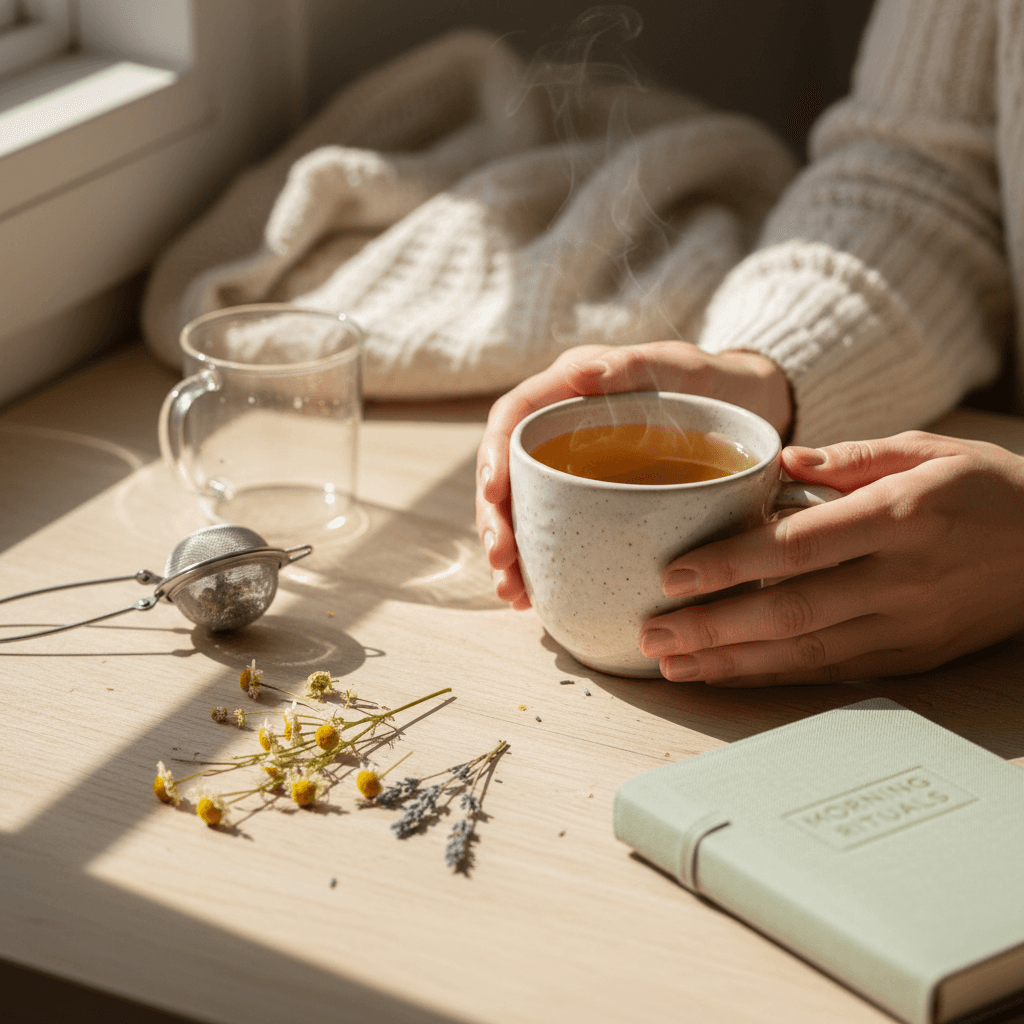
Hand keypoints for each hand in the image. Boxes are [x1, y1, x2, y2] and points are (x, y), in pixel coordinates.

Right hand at [475, 341, 792, 607]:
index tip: (494, 494)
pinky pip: (555, 532)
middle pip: (509, 473)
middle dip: (496, 519)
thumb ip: (635, 365)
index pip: (512, 418)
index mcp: (569, 390)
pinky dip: (540, 565)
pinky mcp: (591, 502)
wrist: (749, 410)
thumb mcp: (682, 367)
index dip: (494, 455)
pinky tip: (533, 599)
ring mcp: (574, 470)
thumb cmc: (715, 382)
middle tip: (502, 561)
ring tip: (512, 592)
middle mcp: (562, 431)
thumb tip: (579, 374)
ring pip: (524, 510)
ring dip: (510, 552)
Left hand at [638, 431, 1023, 684]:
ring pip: (805, 653)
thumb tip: (784, 457)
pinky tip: (728, 677)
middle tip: (651, 635)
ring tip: (672, 666)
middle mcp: (901, 578)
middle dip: (713, 628)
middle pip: (791, 611)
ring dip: (731, 662)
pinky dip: (774, 678)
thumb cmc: (987, 488)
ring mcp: (908, 627)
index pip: (797, 546)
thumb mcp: (929, 450)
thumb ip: (853, 455)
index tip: (672, 577)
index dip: (729, 565)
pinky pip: (831, 673)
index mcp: (900, 516)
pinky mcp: (912, 658)